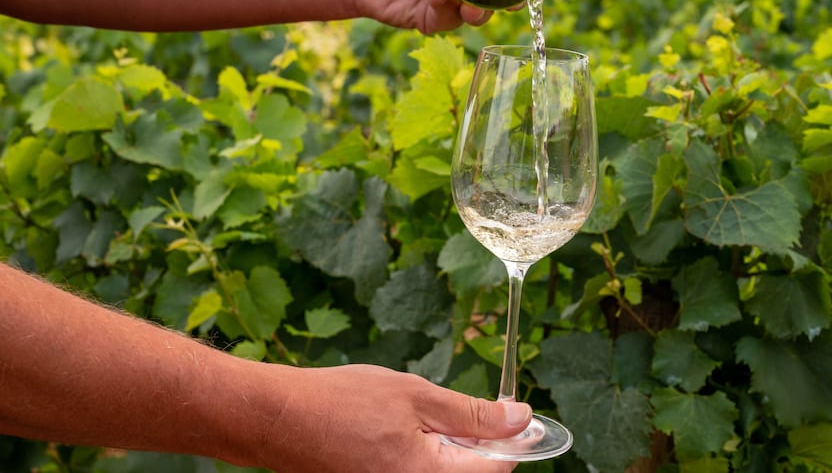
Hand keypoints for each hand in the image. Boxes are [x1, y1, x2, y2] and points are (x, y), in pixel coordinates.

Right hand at [254, 364, 530, 472]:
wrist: (279, 420)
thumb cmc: (342, 402)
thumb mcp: (416, 396)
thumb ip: (473, 414)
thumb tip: (521, 419)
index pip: (498, 469)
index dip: (511, 438)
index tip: (513, 413)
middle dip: (477, 445)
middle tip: (453, 414)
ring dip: (450, 452)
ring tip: (420, 422)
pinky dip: (424, 459)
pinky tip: (404, 436)